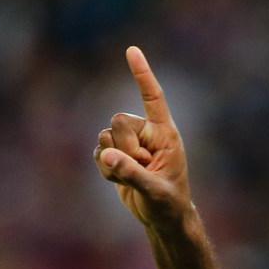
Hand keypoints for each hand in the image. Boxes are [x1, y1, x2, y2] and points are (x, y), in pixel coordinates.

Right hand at [94, 46, 190, 227]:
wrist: (162, 218)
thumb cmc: (168, 203)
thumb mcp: (154, 190)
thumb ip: (131, 172)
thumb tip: (106, 155)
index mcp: (165, 134)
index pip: (153, 98)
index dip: (142, 75)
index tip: (132, 50)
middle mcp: (147, 133)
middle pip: (118, 121)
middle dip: (125, 148)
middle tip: (143, 168)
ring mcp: (130, 143)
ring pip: (105, 136)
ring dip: (114, 161)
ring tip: (134, 178)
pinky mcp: (116, 154)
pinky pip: (99, 151)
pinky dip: (106, 168)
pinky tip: (120, 180)